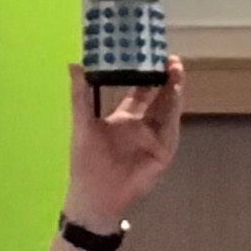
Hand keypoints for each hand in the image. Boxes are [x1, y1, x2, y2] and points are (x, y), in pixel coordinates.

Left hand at [67, 60, 184, 225]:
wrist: (95, 196)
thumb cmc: (86, 162)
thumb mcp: (82, 123)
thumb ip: (80, 95)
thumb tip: (75, 64)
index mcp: (124, 118)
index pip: (140, 91)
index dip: (145, 73)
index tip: (148, 54)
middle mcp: (142, 126)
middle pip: (159, 97)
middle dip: (165, 77)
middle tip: (168, 57)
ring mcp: (155, 139)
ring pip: (168, 110)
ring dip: (173, 89)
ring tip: (175, 69)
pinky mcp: (163, 152)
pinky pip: (171, 128)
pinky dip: (174, 111)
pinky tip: (174, 93)